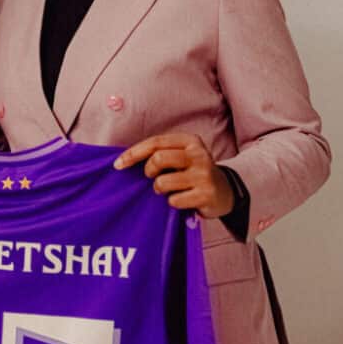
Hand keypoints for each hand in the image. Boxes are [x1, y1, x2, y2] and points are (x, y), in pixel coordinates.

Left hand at [113, 133, 234, 218]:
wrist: (226, 191)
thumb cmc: (193, 172)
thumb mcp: (181, 156)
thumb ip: (160, 153)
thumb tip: (124, 159)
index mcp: (190, 141)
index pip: (155, 142)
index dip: (133, 153)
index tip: (117, 165)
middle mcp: (199, 155)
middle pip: (158, 159)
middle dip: (148, 170)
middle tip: (152, 178)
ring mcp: (203, 175)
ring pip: (163, 182)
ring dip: (159, 189)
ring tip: (168, 190)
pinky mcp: (206, 194)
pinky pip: (174, 200)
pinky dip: (172, 202)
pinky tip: (182, 200)